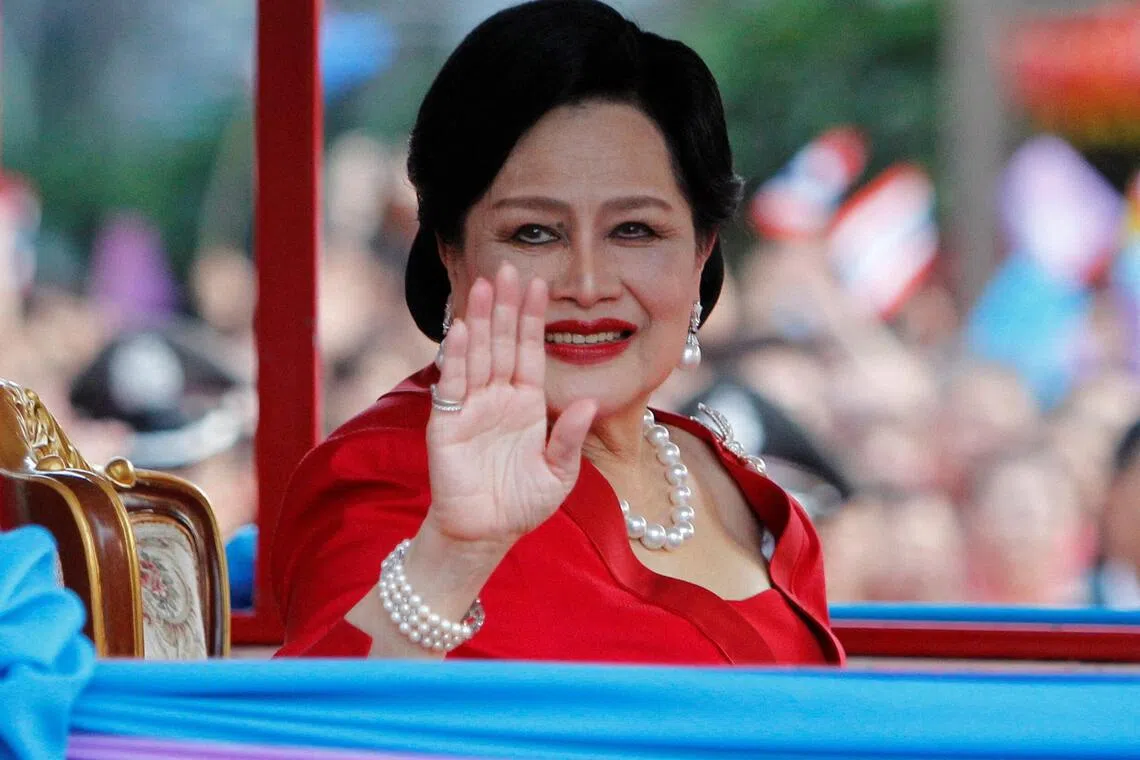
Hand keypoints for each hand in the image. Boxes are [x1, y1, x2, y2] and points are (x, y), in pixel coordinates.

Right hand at [423, 263, 596, 549]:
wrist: (485, 535)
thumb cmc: (522, 505)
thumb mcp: (558, 474)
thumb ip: (569, 438)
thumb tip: (587, 404)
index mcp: (526, 404)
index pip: (530, 351)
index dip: (533, 319)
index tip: (540, 284)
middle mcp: (498, 398)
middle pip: (502, 343)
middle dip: (505, 306)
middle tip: (508, 268)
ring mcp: (472, 408)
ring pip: (477, 355)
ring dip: (479, 321)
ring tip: (483, 286)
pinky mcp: (448, 424)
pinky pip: (454, 385)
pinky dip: (457, 358)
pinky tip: (462, 329)